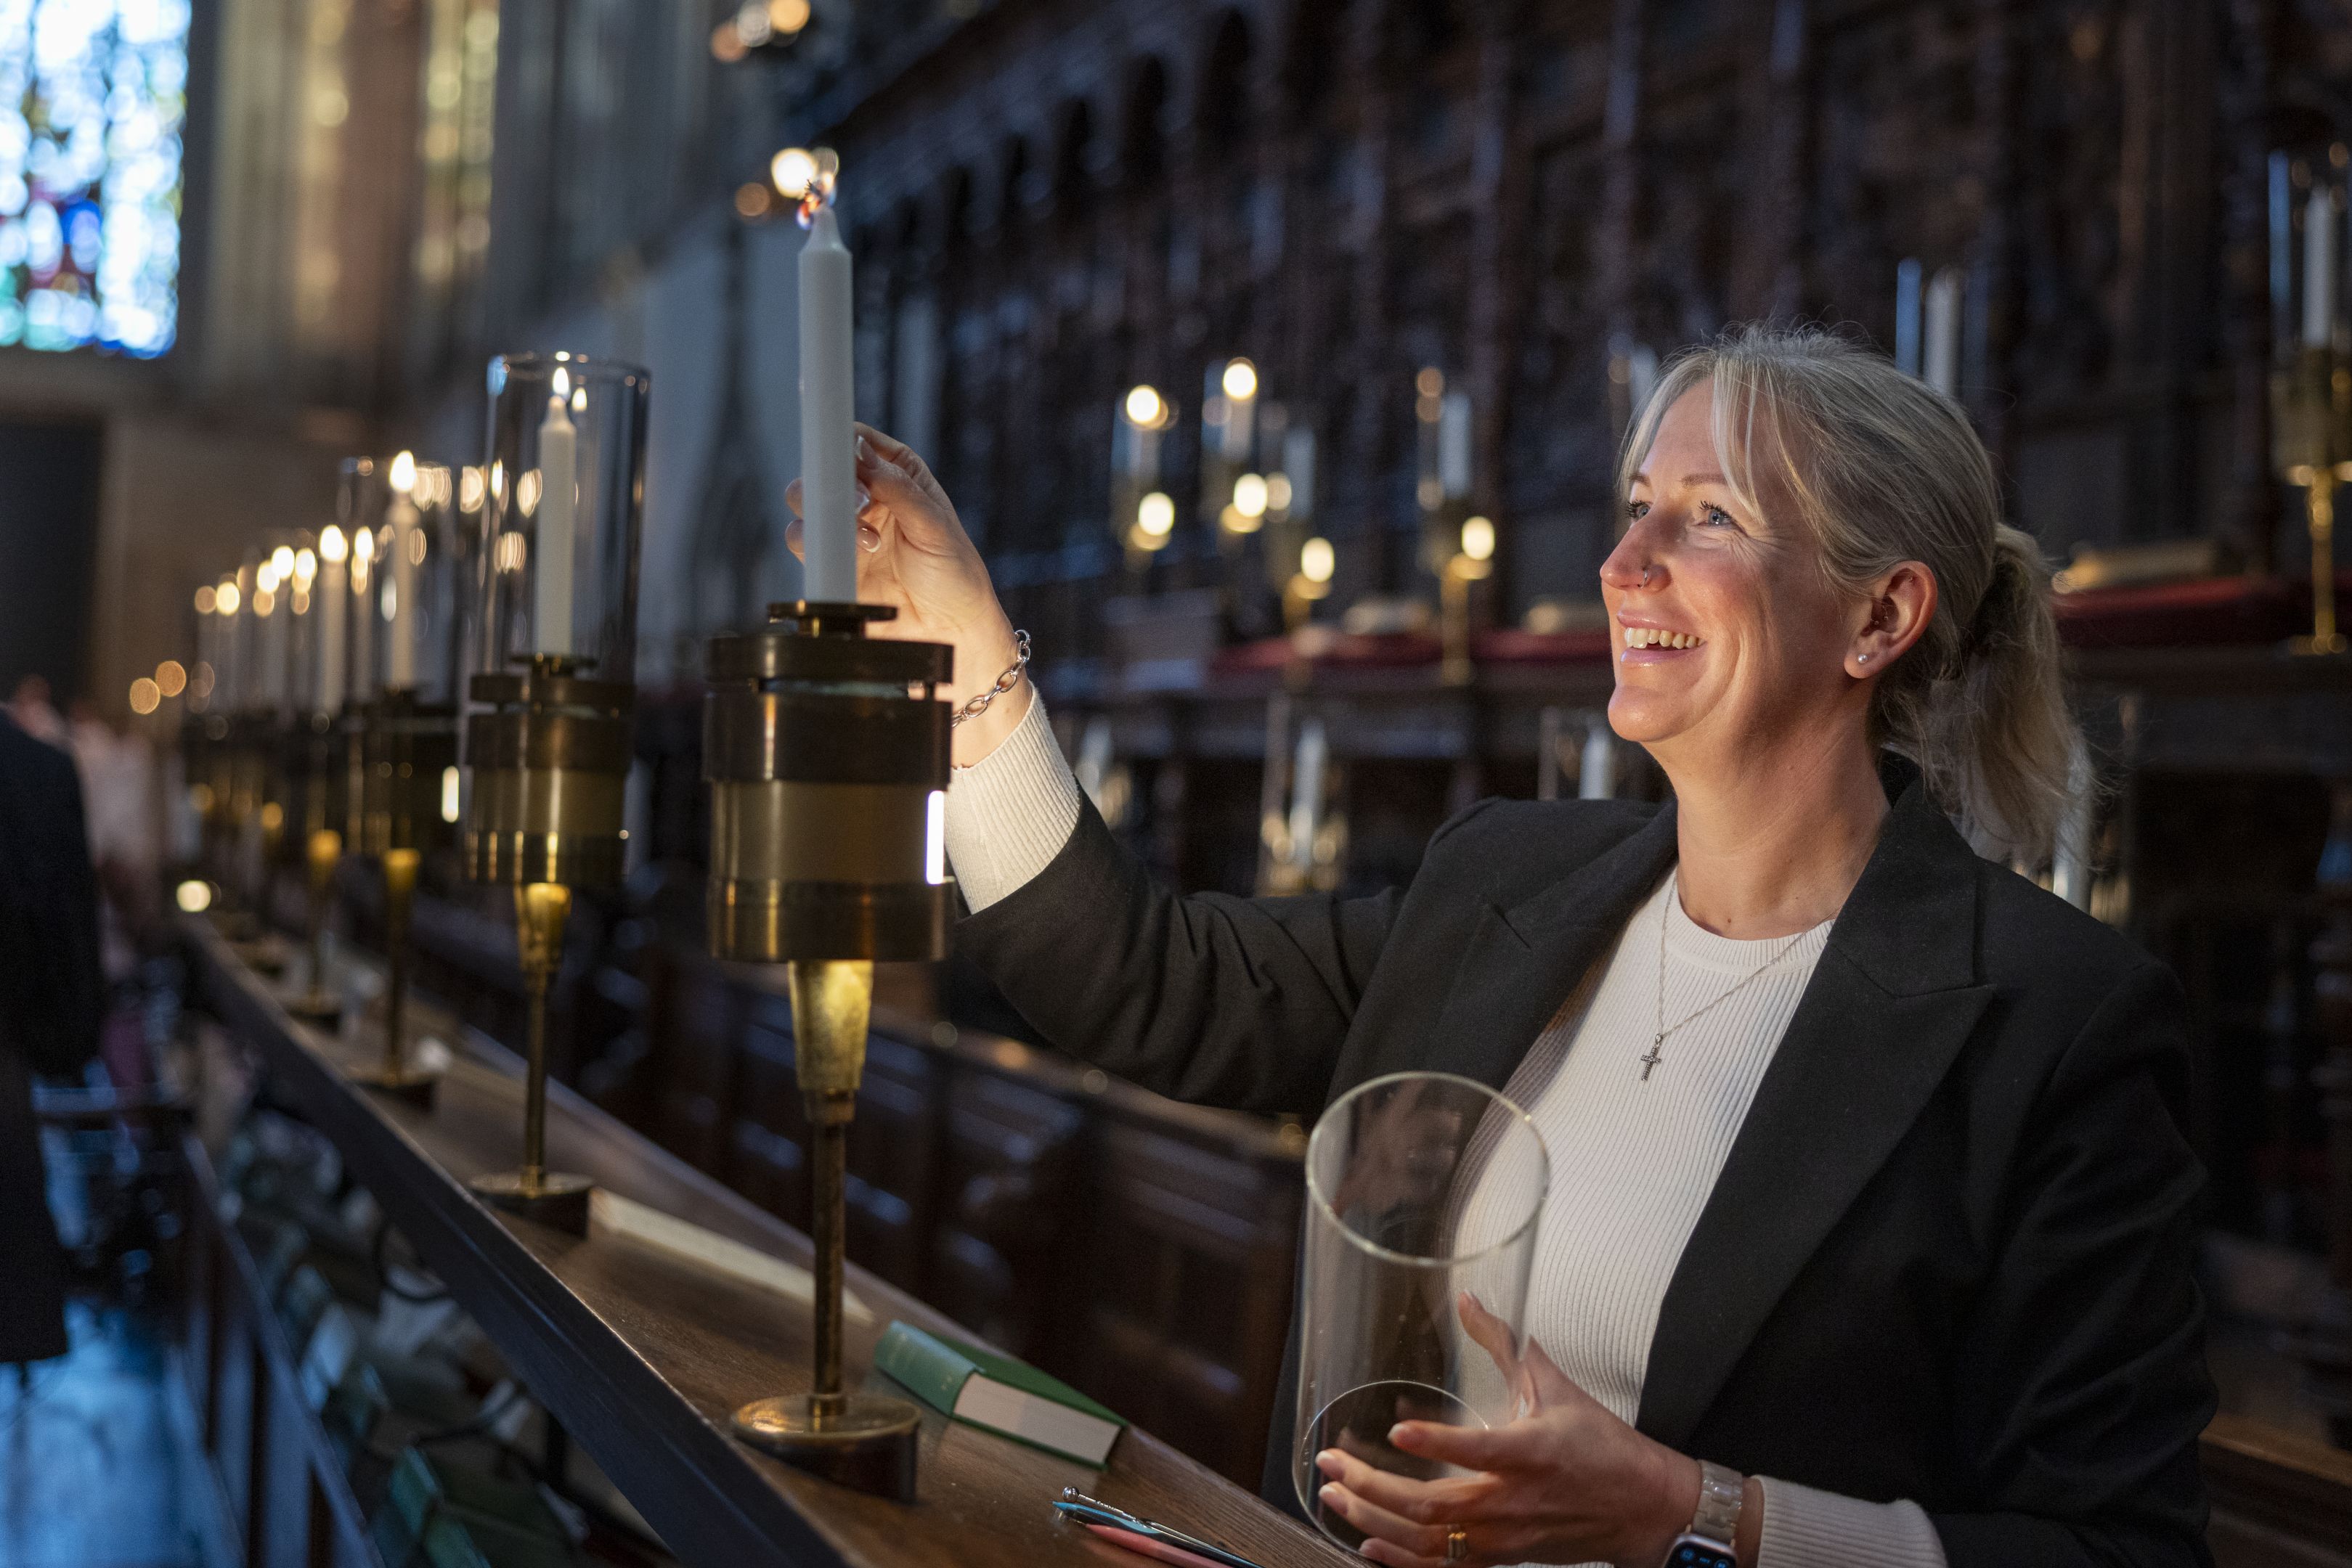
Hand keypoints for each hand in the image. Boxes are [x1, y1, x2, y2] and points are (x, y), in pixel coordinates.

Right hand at [785, 424, 1027, 765]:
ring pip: (806, 505)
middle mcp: (868, 498)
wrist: (951, 633)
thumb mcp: (935, 525)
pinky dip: (817, 546)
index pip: (858, 442)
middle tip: (859, 503)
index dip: (844, 443)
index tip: (841, 452)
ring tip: (868, 540)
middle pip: (823, 471)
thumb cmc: (956, 575)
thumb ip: (897, 487)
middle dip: (831, 482)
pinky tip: (857, 556)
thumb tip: (860, 450)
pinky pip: (804, 544)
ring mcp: (846, 531)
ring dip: (826, 516)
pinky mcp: (833, 563)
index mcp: (899, 475)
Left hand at [1312, 1294, 1700, 1567]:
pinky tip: (1368, 1543)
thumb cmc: (1602, 1446)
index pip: (1480, 1450)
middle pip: (1434, 1505)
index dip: (1438, 1444)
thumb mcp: (1555, 1386)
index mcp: (1531, 1452)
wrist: (1642, 1509)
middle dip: (1373, 1486)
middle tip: (1331, 1463)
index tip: (1398, 1432)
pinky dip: (1402, 1560)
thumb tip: (1468, 1299)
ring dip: (1375, 1521)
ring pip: (1430, 1541)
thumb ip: (1505, 1343)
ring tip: (1334, 1496)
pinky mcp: (1502, 1557)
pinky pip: (1445, 1567)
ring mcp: (1505, 1537)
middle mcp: (1513, 1501)